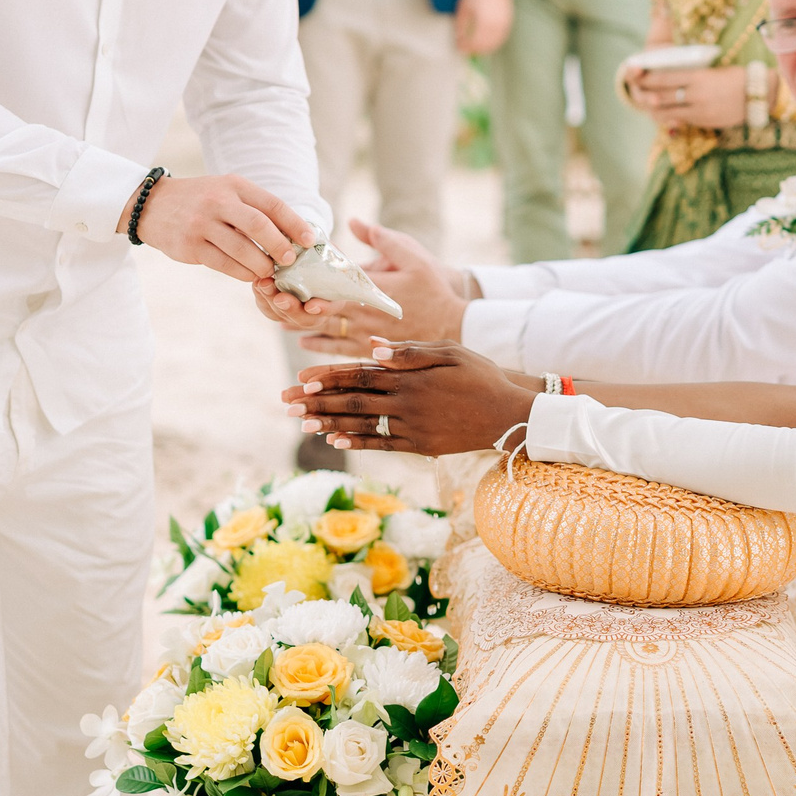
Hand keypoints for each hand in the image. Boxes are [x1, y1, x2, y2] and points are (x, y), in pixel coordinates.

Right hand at [132, 173, 316, 284]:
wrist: (153, 205)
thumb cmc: (202, 201)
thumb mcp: (227, 191)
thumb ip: (255, 208)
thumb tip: (294, 234)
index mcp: (234, 186)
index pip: (272, 204)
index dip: (295, 224)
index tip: (309, 241)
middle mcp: (218, 201)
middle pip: (259, 226)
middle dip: (280, 246)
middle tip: (290, 260)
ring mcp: (202, 224)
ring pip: (242, 249)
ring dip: (262, 265)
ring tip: (270, 272)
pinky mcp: (190, 245)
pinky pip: (224, 264)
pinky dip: (242, 273)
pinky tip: (250, 275)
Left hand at [281, 218, 469, 349]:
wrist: (456, 323)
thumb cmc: (434, 287)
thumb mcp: (412, 255)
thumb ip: (380, 239)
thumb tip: (354, 221)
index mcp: (370, 292)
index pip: (329, 291)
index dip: (303, 288)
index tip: (283, 282)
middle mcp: (363, 317)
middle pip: (319, 315)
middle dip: (293, 308)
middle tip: (272, 299)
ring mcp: (366, 335)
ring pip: (324, 334)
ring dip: (299, 327)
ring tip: (277, 318)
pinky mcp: (372, 348)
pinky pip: (339, 350)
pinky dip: (319, 345)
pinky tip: (303, 340)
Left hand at [287, 342, 538, 456]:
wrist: (509, 415)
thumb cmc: (481, 376)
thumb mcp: (451, 352)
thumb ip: (412, 351)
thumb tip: (374, 350)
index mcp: (411, 377)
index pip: (361, 375)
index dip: (329, 376)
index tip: (301, 378)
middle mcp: (407, 403)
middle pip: (352, 401)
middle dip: (317, 401)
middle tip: (286, 402)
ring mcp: (413, 427)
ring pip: (362, 424)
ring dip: (329, 423)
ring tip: (301, 422)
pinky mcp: (421, 445)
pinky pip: (383, 444)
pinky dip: (358, 442)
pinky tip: (335, 440)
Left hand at [453, 0, 513, 56]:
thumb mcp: (464, 7)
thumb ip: (461, 24)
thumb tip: (458, 38)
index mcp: (483, 21)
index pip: (475, 41)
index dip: (466, 47)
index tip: (460, 48)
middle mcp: (495, 25)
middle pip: (485, 45)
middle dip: (475, 50)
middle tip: (467, 51)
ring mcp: (503, 24)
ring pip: (495, 43)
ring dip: (485, 49)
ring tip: (476, 50)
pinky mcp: (507, 22)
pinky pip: (501, 38)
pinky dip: (494, 43)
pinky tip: (487, 44)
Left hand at [620, 62, 748, 131]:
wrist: (758, 95)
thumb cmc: (736, 78)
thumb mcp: (712, 71)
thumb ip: (692, 76)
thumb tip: (669, 77)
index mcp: (699, 76)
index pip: (665, 77)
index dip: (647, 77)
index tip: (637, 74)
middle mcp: (697, 94)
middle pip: (662, 94)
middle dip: (646, 92)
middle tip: (635, 89)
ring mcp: (699, 110)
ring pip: (668, 110)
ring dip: (654, 108)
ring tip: (645, 104)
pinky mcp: (704, 122)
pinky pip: (680, 120)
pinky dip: (667, 117)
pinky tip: (661, 115)